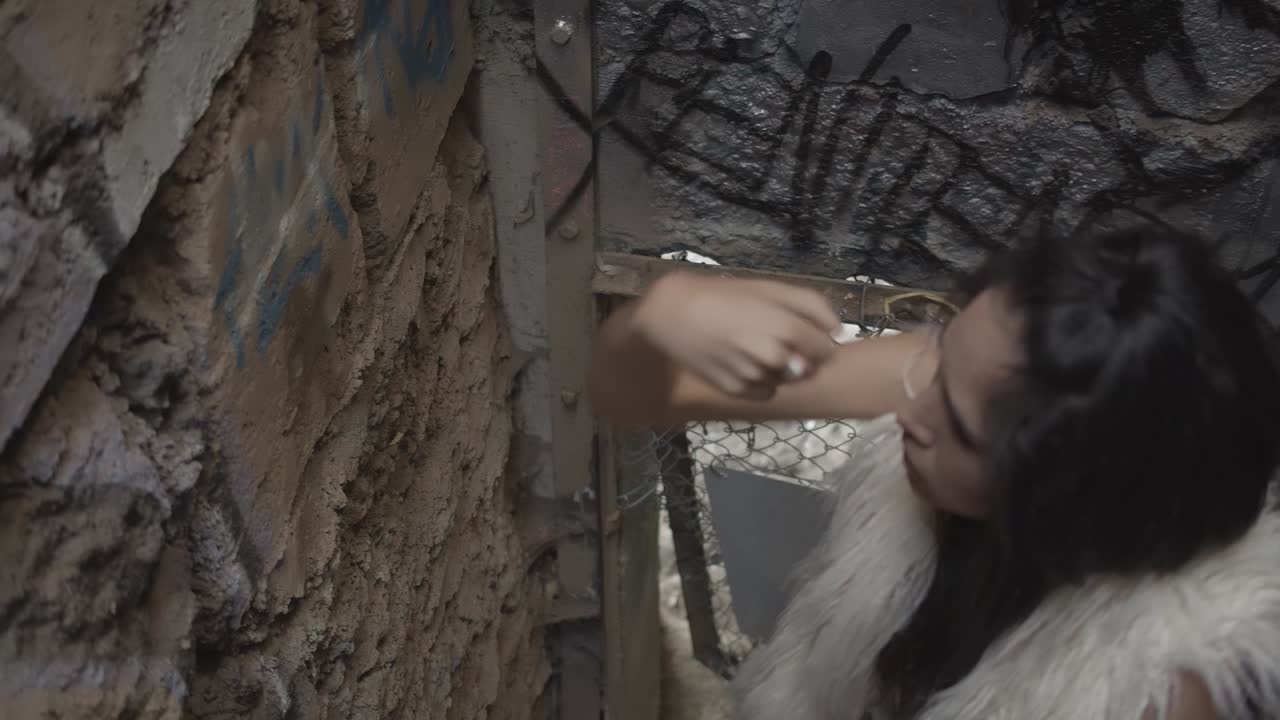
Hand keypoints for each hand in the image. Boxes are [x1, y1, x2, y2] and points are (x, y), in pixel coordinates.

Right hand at [633, 273, 841, 398]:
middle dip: (802, 356)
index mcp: (787, 328)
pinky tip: (743, 361)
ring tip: (754, 346)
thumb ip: (811, 305)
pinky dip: (762, 380)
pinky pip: (765, 392)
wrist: (672, 314)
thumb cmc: (723, 294)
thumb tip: (837, 329)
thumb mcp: (770, 287)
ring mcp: (754, 377)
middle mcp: (774, 358)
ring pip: (786, 381)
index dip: (821, 341)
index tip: (807, 332)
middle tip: (777, 337)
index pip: (827, 350)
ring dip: (781, 369)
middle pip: (809, 369)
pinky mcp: (736, 391)